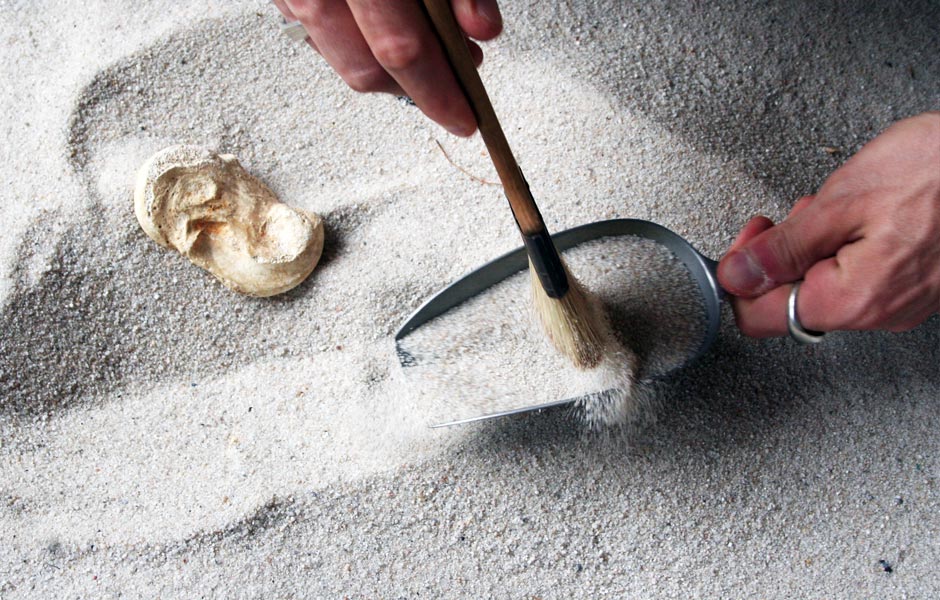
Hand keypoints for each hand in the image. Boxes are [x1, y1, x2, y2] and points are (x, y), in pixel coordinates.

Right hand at [272, 0, 502, 136]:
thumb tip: (482, 31)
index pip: (401, 50)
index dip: (439, 92)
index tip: (467, 118)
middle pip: (365, 71)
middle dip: (417, 89)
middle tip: (457, 75)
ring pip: (339, 61)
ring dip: (386, 70)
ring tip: (428, 47)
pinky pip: (317, 38)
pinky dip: (355, 44)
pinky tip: (382, 27)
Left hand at [717, 111, 939, 336]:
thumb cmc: (939, 169)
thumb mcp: (840, 201)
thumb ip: (781, 248)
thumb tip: (736, 275)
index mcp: (852, 299)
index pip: (759, 318)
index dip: (740, 279)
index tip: (747, 244)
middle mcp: (879, 312)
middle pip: (791, 304)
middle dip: (778, 258)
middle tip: (790, 217)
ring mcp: (902, 302)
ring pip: (826, 288)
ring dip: (813, 249)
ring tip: (834, 209)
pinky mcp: (918, 285)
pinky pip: (860, 278)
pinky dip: (845, 248)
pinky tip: (859, 217)